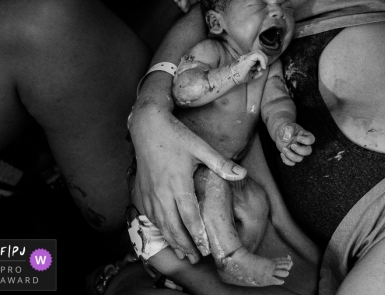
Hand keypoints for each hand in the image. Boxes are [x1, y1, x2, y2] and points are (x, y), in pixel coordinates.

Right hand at [129, 103, 247, 262]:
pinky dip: (160, 229)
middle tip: (196, 258)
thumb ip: (221, 163)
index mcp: (178, 183)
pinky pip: (150, 216)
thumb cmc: (175, 135)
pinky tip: (167, 234)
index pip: (189, 216)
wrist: (146, 126)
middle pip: (173, 226)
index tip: (205, 248)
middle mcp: (162, 192)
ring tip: (183, 253)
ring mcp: (150, 193)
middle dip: (185, 245)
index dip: (197, 235)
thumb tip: (243, 173)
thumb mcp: (200, 147)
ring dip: (172, 241)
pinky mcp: (142, 191)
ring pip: (161, 224)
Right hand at [231, 51, 267, 83]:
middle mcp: (247, 57)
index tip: (260, 69)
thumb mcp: (249, 76)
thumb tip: (261, 72)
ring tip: (262, 67)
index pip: (258, 55)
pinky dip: (262, 60)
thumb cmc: (238, 77)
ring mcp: (247, 57)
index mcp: (248, 59)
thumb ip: (255, 74)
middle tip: (262, 67)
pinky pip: (258, 55)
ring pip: (259, 52)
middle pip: (259, 52)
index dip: (262, 61)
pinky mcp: (247, 58)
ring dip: (263, 59)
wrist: (231, 77)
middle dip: (264, 59)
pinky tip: (262, 66)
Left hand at [274, 122, 314, 164]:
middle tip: (291, 145)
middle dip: (299, 150)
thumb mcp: (287, 126)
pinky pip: (292, 163)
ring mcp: (298, 152)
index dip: (306, 141)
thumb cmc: (286, 129)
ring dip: (291, 155)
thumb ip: (289, 128)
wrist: (280, 134)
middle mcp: (303, 145)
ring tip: (284, 149)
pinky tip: (282, 154)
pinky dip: (286, 161)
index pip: (311, 140)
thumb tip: (289, 134)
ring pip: (300, 159)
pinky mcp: (292, 157)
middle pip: (308, 151)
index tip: (298, 138)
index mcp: (305, 136)